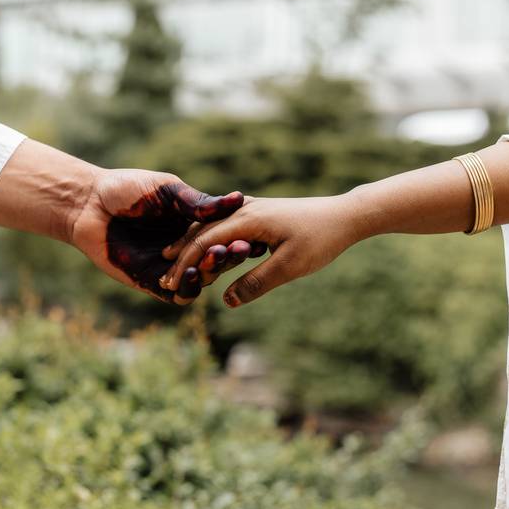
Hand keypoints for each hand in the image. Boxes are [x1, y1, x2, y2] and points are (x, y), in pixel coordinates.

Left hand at [70, 168, 248, 303]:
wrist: (88, 204)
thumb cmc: (126, 189)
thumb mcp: (168, 190)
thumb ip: (198, 202)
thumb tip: (237, 199)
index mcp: (195, 225)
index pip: (225, 236)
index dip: (240, 236)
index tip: (255, 232)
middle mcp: (187, 248)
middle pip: (218, 259)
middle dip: (231, 255)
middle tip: (241, 247)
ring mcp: (171, 267)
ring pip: (202, 279)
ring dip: (212, 270)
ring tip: (216, 257)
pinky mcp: (152, 283)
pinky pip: (179, 293)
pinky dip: (190, 288)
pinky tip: (194, 275)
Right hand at [162, 196, 360, 306]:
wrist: (345, 216)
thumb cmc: (320, 241)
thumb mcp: (290, 267)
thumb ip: (257, 283)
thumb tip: (225, 300)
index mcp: (248, 219)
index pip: (204, 241)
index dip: (184, 264)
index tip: (170, 284)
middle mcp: (245, 209)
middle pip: (202, 229)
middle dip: (181, 252)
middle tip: (163, 274)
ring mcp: (252, 207)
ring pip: (212, 223)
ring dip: (193, 241)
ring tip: (177, 259)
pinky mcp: (260, 211)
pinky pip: (226, 222)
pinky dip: (210, 235)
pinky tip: (208, 245)